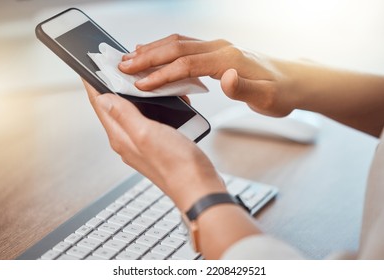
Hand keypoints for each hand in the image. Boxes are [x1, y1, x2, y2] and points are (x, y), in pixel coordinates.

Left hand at [83, 81, 225, 211]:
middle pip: (112, 107)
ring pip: (130, 112)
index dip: (92, 83)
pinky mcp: (156, 144)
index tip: (89, 67)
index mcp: (121, 136)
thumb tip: (103, 98)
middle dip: (111, 86)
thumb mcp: (146, 133)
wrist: (197, 186)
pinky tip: (159, 100)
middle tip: (112, 67)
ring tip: (134, 79)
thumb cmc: (175, 164)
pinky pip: (146, 120)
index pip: (100, 105)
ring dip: (132, 95)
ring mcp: (141, 143)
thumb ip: (124, 115)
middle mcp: (127, 140)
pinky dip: (150, 106)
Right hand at [119, 34, 295, 116]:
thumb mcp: (267, 98)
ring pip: (178, 43)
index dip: (162, 74)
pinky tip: (155, 53)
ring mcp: (218, 48)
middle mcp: (220, 49)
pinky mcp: (217, 52)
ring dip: (153, 49)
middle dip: (148, 56)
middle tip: (122, 65)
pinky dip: (165, 48)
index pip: (186, 64)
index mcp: (228, 60)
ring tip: (130, 57)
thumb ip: (243, 88)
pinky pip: (185, 45)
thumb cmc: (281, 92)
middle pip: (176, 47)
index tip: (142, 84)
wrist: (295, 81)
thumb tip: (224, 77)